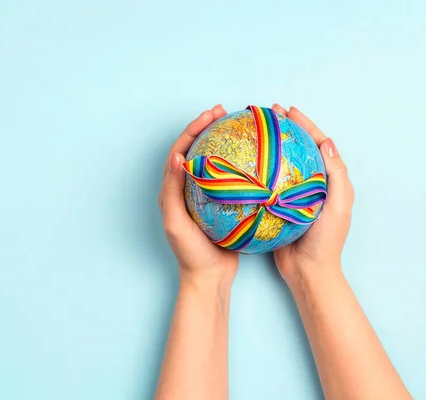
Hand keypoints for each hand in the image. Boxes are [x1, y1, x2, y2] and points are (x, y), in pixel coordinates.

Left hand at [159, 105, 238, 288]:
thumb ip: (172, 190)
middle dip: (206, 128)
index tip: (210, 115)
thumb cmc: (190, 253)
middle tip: (223, 112)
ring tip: (237, 128)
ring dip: (222, 143)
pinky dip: (238, 165)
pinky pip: (229, 180)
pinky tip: (253, 161)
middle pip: (196, 150)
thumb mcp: (176, 222)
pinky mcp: (221, 206)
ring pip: (213, 162)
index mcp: (172, 190)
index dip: (193, 130)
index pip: (180, 151)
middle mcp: (186, 190)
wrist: (209, 277)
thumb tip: (177, 157)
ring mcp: (205, 197)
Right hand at [271, 104, 354, 280]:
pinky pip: (268, 183)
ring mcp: (294, 195)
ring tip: (257, 131)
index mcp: (330, 182)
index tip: (289, 111)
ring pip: (282, 164)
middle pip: (299, 149)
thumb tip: (327, 142)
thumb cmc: (326, 241)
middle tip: (270, 113)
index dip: (305, 125)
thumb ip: (336, 176)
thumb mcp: (337, 207)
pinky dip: (259, 171)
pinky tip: (245, 163)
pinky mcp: (279, 206)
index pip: (319, 145)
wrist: (308, 271)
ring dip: (271, 146)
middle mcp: (313, 185)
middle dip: (286, 129)